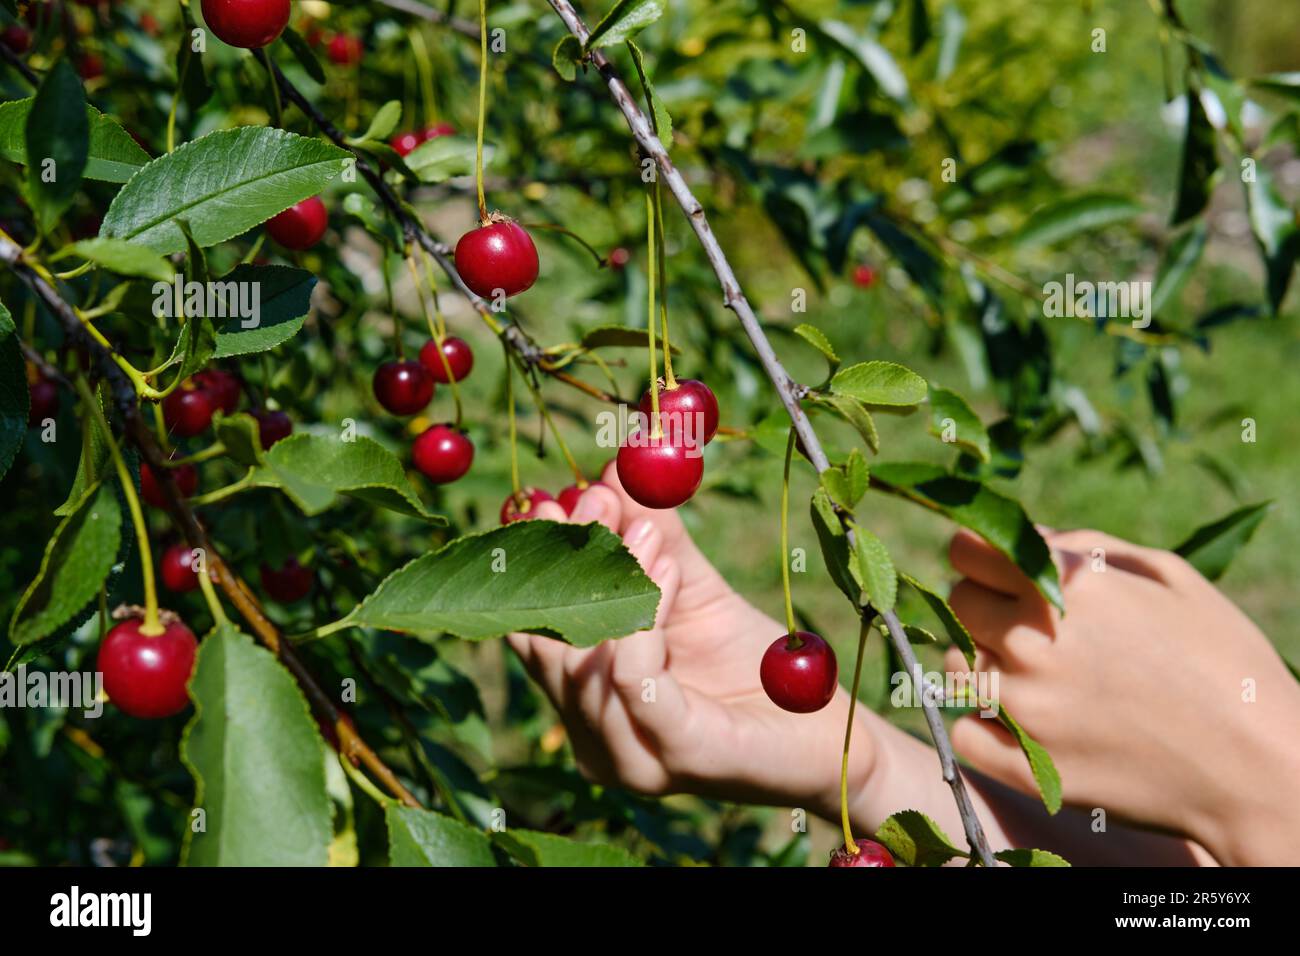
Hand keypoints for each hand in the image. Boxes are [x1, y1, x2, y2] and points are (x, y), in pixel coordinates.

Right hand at [507, 462, 874, 816]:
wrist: (823, 724)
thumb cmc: (754, 664)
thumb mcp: (693, 587)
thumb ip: (651, 538)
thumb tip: (616, 470)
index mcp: (584, 701)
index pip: (534, 629)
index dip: (538, 564)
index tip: (555, 500)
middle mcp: (593, 738)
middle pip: (548, 644)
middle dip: (568, 564)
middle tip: (597, 500)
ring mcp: (630, 757)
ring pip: (585, 660)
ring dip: (617, 581)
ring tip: (650, 530)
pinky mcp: (676, 755)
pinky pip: (634, 678)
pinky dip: (647, 614)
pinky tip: (669, 570)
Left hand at [944, 528, 1299, 864]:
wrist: (1261, 769)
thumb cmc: (1224, 661)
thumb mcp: (1170, 576)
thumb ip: (1085, 544)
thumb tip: (1028, 536)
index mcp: (1069, 587)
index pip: (965, 550)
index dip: (977, 555)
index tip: (993, 568)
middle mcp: (1034, 642)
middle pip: (958, 602)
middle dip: (984, 603)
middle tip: (1024, 623)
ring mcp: (1025, 707)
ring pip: (954, 664)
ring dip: (980, 660)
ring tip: (1031, 672)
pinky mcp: (1025, 766)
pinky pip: (962, 730)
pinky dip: (979, 722)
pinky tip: (1015, 718)